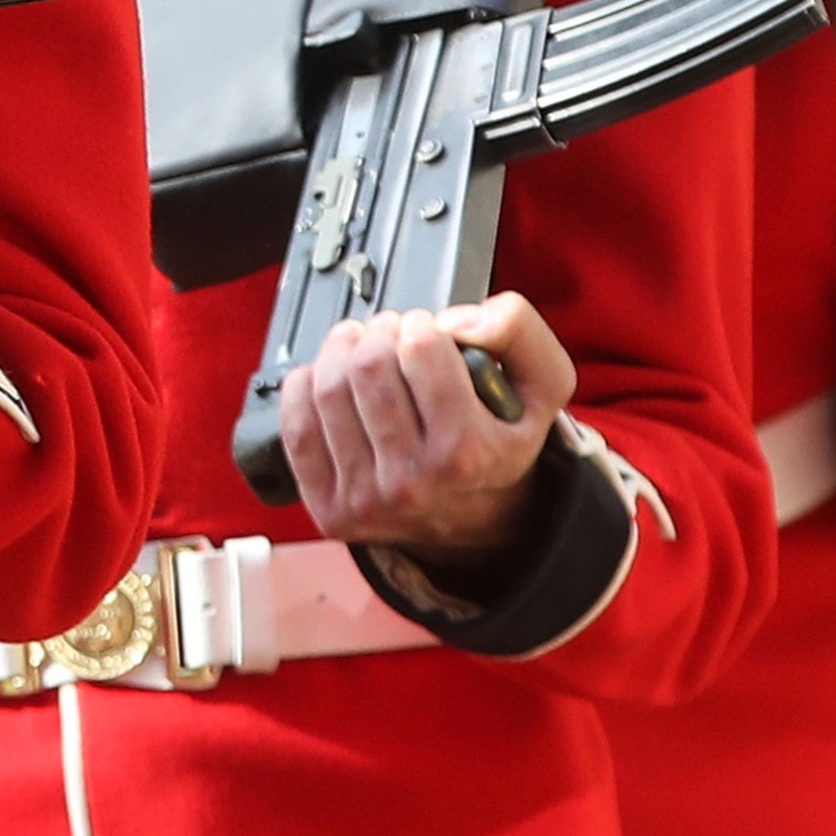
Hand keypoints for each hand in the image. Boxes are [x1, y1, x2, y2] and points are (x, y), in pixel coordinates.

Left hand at [276, 298, 572, 585]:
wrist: (471, 514)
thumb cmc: (496, 439)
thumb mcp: (539, 386)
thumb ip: (517, 331)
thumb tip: (455, 321)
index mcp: (468, 453)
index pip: (422, 349)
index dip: (422, 325)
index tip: (426, 331)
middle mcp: (414, 483)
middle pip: (369, 365)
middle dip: (379, 332)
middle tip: (391, 334)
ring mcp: (365, 500)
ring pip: (327, 387)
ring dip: (341, 350)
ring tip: (362, 349)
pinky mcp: (328, 506)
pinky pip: (296, 423)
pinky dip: (305, 386)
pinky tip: (331, 381)